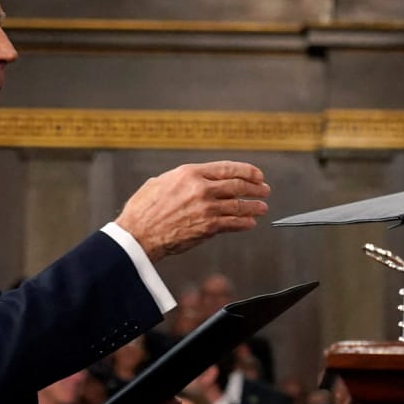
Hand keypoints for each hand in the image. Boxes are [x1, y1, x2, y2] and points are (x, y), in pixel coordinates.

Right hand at [115, 160, 269, 259]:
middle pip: (238, 185)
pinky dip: (244, 223)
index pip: (227, 168)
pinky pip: (233, 224)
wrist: (138, 234)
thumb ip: (183, 179)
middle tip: (264, 190)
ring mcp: (206, 208)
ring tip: (262, 207)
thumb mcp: (161, 182)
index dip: (247, 171)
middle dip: (255, 188)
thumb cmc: (144, 210)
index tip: (257, 174)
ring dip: (254, 206)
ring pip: (239, 205)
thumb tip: (196, 179)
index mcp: (190, 173)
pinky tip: (250, 223)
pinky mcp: (208, 227)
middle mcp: (201, 188)